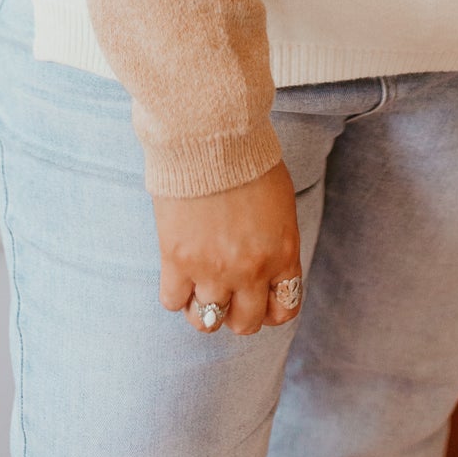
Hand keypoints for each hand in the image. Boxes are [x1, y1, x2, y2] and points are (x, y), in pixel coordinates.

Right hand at [154, 157, 301, 337]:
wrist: (211, 133)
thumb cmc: (246, 157)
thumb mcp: (279, 203)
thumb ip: (276, 239)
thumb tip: (265, 263)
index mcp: (282, 253)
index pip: (285, 309)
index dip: (269, 310)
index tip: (258, 299)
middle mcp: (251, 270)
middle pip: (246, 324)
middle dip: (237, 311)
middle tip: (226, 291)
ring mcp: (214, 269)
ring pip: (208, 321)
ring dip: (203, 307)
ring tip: (198, 285)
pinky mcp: (178, 259)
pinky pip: (173, 301)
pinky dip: (176, 293)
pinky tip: (178, 272)